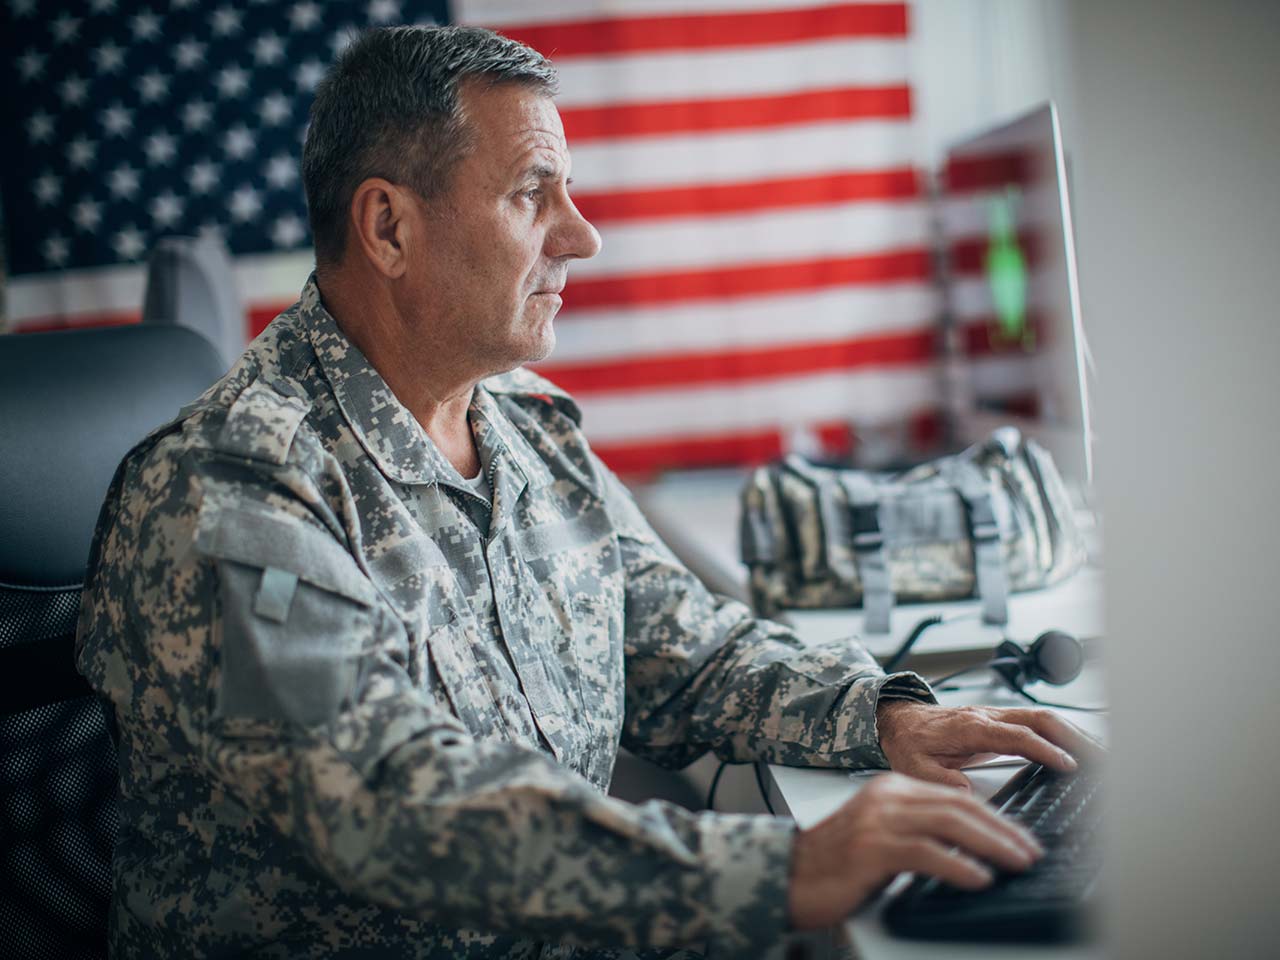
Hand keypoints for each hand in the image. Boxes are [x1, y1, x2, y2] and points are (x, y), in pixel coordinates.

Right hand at [787, 772, 1042, 928]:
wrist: (791, 875)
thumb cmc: (837, 864)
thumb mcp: (883, 838)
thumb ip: (919, 833)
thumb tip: (972, 852)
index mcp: (891, 788)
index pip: (955, 797)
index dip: (994, 817)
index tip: (1021, 838)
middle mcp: (886, 797)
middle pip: (958, 806)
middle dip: (1002, 830)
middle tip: (1030, 851)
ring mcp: (878, 820)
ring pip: (948, 825)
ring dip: (991, 845)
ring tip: (1017, 863)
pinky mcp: (871, 848)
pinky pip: (926, 853)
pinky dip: (958, 866)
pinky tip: (978, 878)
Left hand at [876, 700, 1099, 789]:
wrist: (896, 720)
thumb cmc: (907, 743)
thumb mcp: (914, 767)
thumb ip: (939, 780)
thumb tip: (966, 792)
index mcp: (971, 727)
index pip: (1018, 735)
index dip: (1045, 750)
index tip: (1069, 765)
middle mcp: (988, 716)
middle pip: (1041, 719)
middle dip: (1075, 737)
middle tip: (1103, 759)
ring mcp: (996, 716)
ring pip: (1043, 718)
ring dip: (1075, 734)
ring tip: (1103, 755)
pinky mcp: (999, 721)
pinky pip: (1036, 723)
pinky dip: (1062, 734)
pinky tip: (1078, 749)